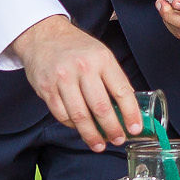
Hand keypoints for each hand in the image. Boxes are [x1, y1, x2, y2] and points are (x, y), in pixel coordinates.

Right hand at [11, 16, 143, 150]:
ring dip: (91, 134)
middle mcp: (82, 68)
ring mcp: (62, 79)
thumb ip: (114, 79)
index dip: (130, 113)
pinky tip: (79, 129)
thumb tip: (128, 108)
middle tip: (118, 140)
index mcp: (102, 59)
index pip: (121, 91)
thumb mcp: (101, 54)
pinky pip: (62, 115)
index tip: (135, 128)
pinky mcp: (46, 89)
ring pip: (80, 115)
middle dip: (112, 129)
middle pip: (100, 107)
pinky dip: (72, 125)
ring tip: (99, 144)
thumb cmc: (77, 48)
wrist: (43, 36)